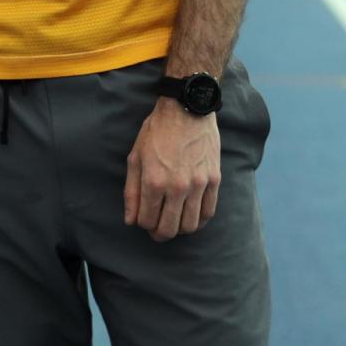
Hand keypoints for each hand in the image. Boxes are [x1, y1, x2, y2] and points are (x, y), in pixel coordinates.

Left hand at [123, 99, 220, 241]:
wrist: (186, 110)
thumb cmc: (156, 132)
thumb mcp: (135, 158)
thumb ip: (131, 192)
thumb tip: (131, 220)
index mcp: (154, 181)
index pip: (147, 221)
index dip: (143, 225)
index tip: (143, 220)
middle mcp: (177, 187)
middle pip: (169, 229)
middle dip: (159, 234)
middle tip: (157, 230)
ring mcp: (198, 185)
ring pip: (190, 225)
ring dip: (179, 230)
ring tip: (173, 222)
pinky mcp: (214, 180)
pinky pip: (208, 212)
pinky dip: (198, 221)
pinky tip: (190, 217)